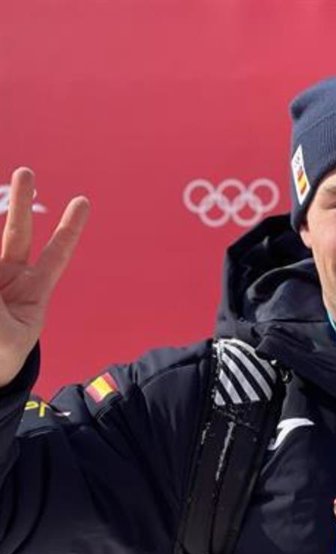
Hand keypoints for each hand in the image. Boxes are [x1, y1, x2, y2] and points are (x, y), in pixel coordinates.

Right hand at [0, 168, 89, 386]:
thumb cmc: (2, 354)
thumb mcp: (8, 330)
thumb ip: (0, 303)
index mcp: (33, 290)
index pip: (56, 254)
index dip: (69, 229)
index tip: (83, 201)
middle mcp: (9, 276)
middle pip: (17, 231)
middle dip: (22, 202)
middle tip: (27, 172)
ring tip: (11, 186)